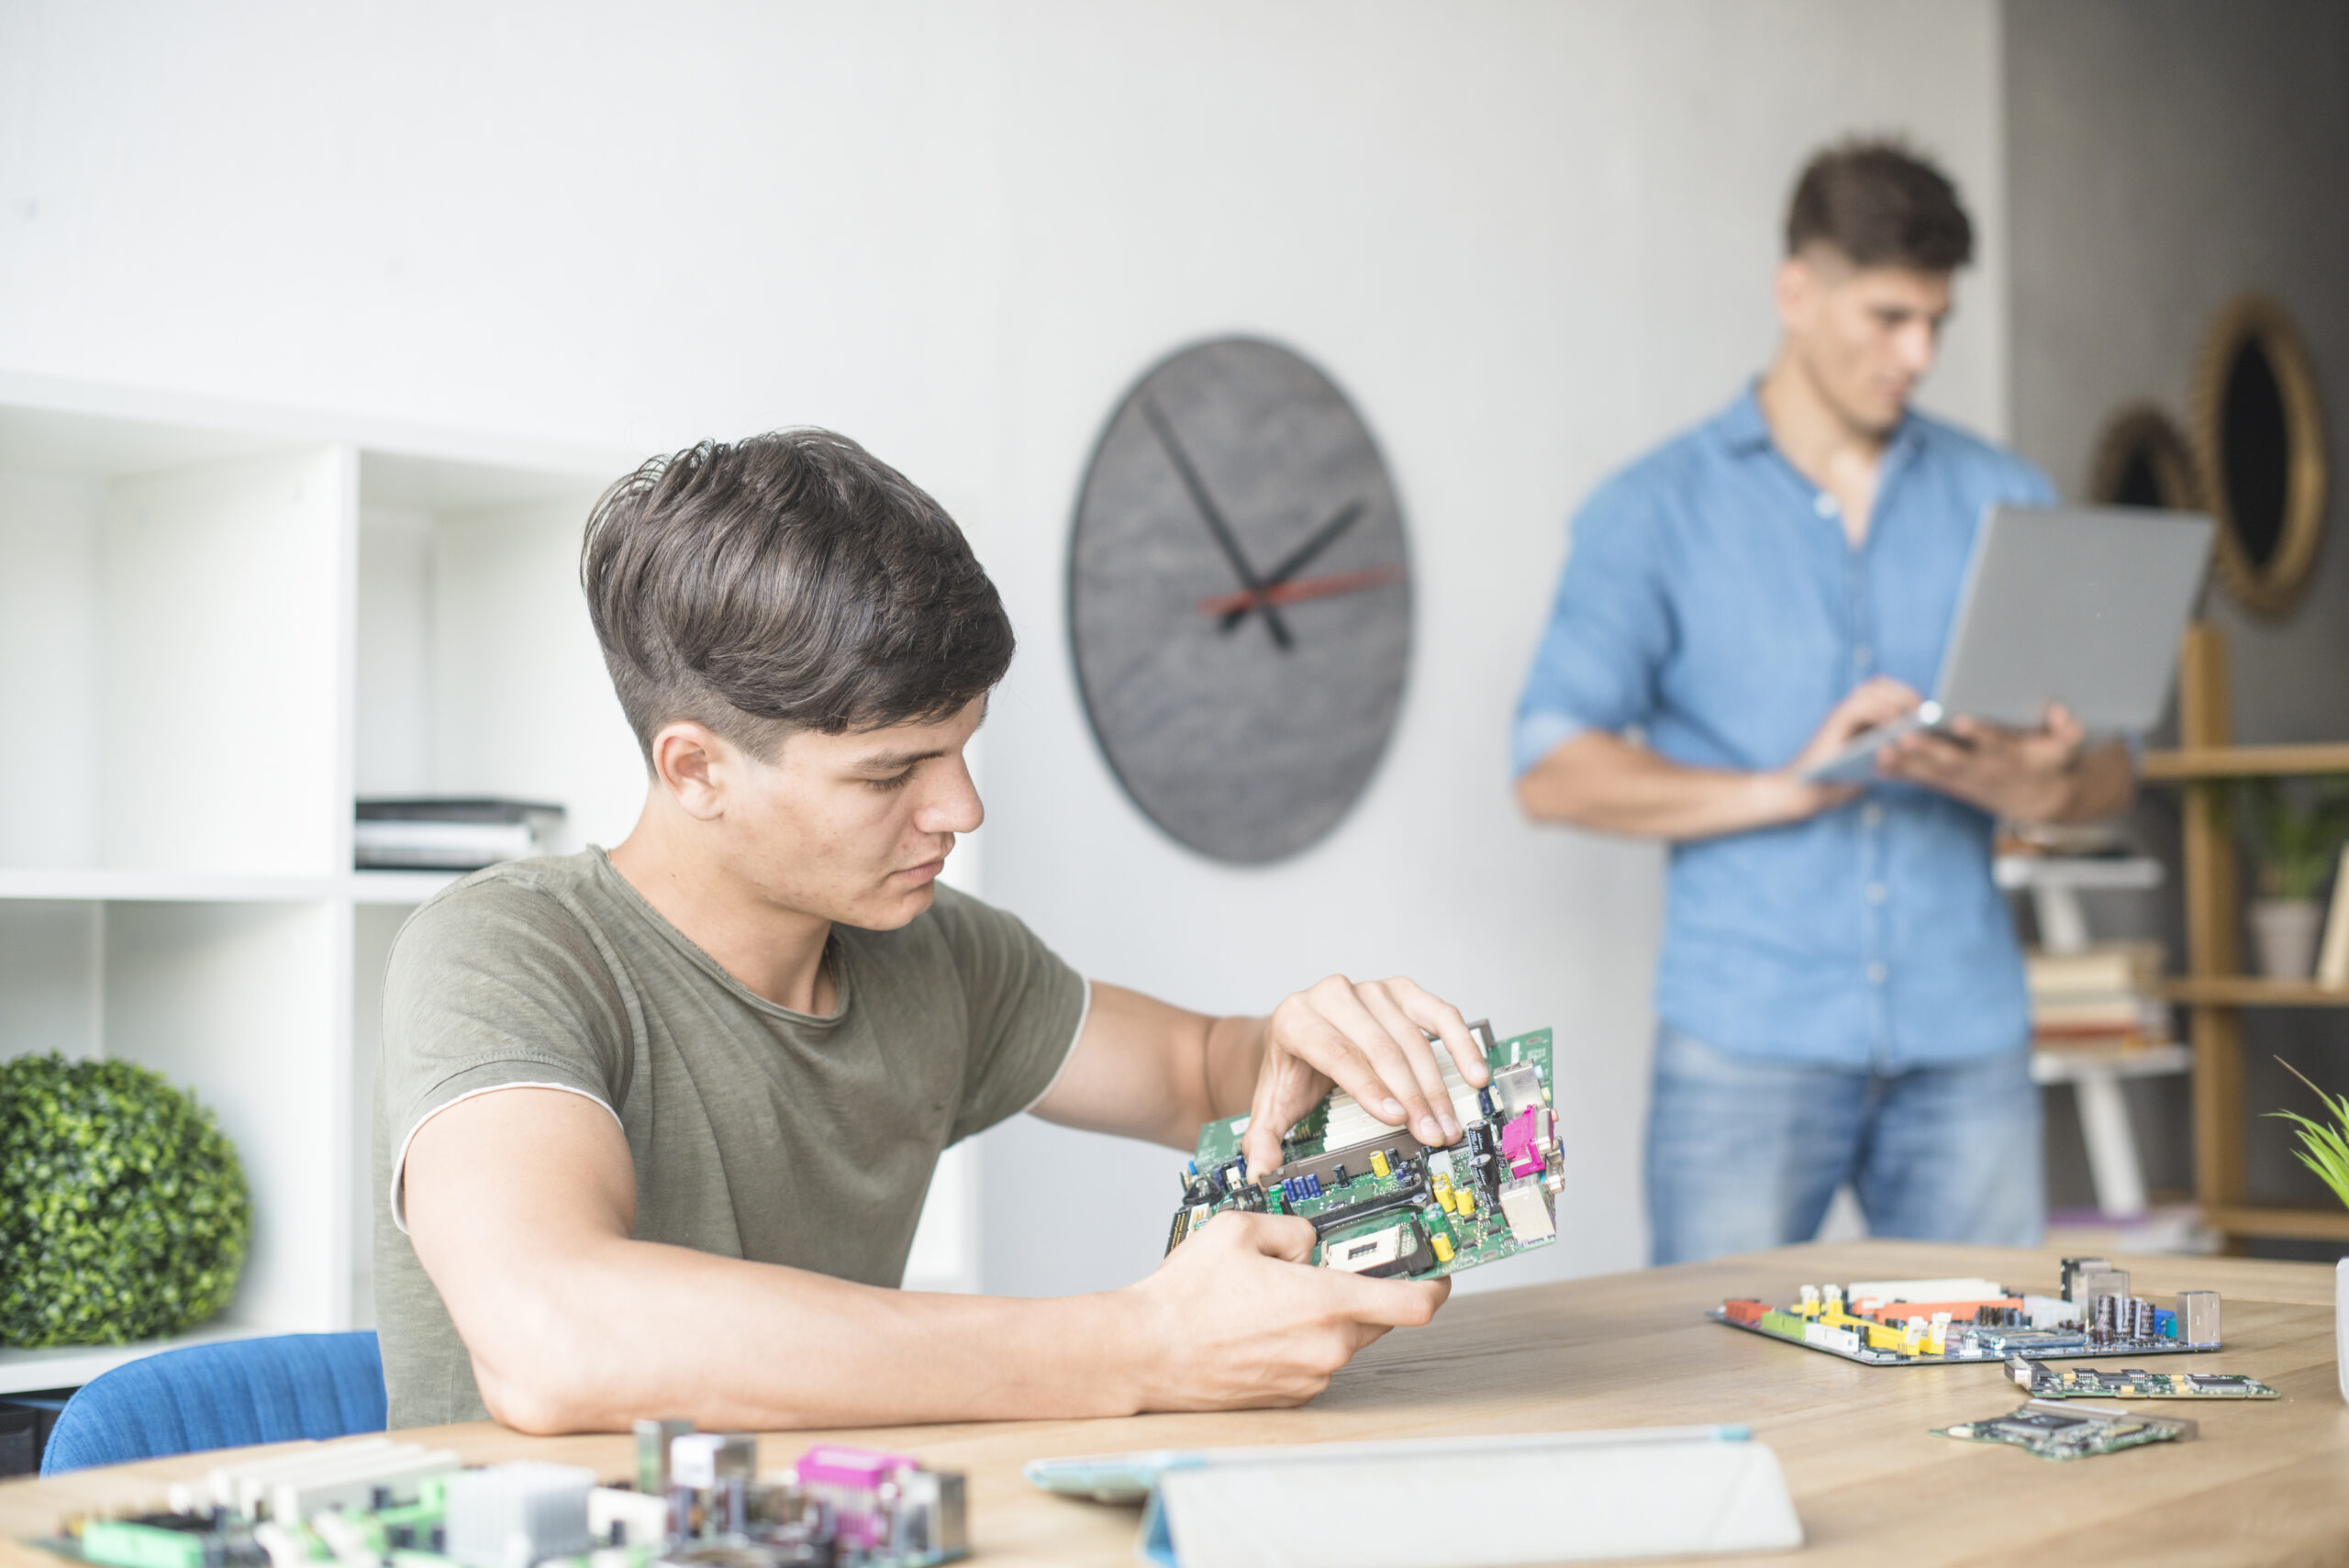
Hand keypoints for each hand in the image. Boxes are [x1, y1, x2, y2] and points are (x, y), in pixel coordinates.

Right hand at [1120, 1209, 1448, 1409]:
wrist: (1145, 1353)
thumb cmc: (1187, 1296)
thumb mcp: (1241, 1229)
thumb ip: (1293, 1230)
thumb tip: (1311, 1244)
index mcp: (1327, 1304)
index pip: (1415, 1303)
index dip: (1435, 1284)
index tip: (1438, 1270)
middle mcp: (1328, 1349)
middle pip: (1378, 1317)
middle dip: (1364, 1290)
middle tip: (1332, 1268)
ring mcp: (1309, 1378)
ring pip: (1341, 1339)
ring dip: (1325, 1315)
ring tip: (1272, 1297)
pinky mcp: (1289, 1397)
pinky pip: (1314, 1360)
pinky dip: (1300, 1340)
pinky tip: (1259, 1324)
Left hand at [1242, 976, 1484, 1174]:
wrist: (1298, 1030)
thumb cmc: (1292, 1068)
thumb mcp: (1270, 1102)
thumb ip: (1261, 1139)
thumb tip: (1258, 1173)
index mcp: (1296, 1018)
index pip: (1339, 1054)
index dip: (1370, 1087)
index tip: (1397, 1119)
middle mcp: (1333, 995)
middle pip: (1380, 1048)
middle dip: (1411, 1097)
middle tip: (1432, 1134)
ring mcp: (1370, 989)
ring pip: (1411, 1037)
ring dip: (1436, 1085)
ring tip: (1448, 1123)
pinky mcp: (1400, 990)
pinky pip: (1438, 1013)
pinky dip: (1460, 1043)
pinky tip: (1474, 1073)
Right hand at [1753, 677, 1925, 823]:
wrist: (1804, 792)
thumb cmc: (1837, 782)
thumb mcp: (1870, 763)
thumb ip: (1887, 749)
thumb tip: (1918, 743)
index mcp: (1856, 717)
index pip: (1882, 689)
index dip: (1904, 692)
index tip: (1924, 705)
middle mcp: (1846, 711)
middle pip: (1878, 685)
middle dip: (1903, 692)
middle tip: (1923, 707)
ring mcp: (1838, 716)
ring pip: (1870, 692)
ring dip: (1895, 700)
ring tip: (1914, 716)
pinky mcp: (1833, 725)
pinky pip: (1860, 709)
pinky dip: (1880, 713)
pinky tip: (1896, 726)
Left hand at [1879, 702, 2085, 819]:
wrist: (2042, 800)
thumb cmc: (2052, 762)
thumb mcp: (2068, 746)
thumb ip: (2068, 728)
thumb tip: (2061, 711)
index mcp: (2014, 756)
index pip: (1997, 744)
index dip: (1980, 734)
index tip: (1961, 722)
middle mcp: (1987, 769)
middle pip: (1956, 759)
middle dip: (1930, 749)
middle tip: (1906, 736)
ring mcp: (1968, 780)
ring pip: (1934, 772)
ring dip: (1908, 763)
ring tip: (1882, 751)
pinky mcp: (1954, 785)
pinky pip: (1925, 780)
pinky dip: (1903, 772)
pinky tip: (1878, 764)